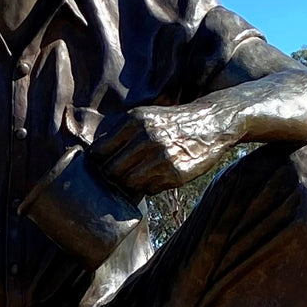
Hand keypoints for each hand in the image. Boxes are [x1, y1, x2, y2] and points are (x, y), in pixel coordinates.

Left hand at [87, 102, 235, 197]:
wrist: (212, 122)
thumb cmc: (173, 123)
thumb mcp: (146, 117)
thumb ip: (121, 134)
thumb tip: (93, 160)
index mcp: (134, 122)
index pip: (99, 153)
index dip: (97, 164)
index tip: (100, 169)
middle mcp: (145, 138)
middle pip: (111, 172)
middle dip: (112, 178)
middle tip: (118, 179)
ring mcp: (160, 157)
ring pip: (128, 184)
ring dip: (130, 185)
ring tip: (139, 177)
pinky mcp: (175, 173)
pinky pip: (149, 189)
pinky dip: (149, 187)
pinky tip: (158, 177)